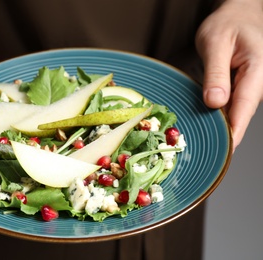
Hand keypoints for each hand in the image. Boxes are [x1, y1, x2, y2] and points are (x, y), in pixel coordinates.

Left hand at [196, 0, 262, 150]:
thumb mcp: (216, 44)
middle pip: (241, 113)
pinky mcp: (242, 88)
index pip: (245, 106)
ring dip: (219, 125)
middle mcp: (258, 81)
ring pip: (235, 112)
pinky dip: (217, 115)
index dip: (234, 130)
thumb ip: (216, 73)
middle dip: (224, 132)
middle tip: (202, 149)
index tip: (225, 150)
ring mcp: (251, 86)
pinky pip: (231, 106)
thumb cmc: (228, 24)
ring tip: (199, 138)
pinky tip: (203, 122)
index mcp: (257, 69)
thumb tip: (215, 102)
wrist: (238, 15)